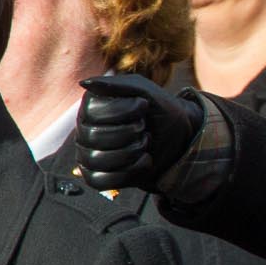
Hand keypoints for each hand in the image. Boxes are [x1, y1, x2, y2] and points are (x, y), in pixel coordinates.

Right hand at [75, 74, 204, 191]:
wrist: (180, 136)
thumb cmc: (160, 110)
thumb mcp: (145, 90)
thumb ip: (117, 85)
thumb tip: (84, 83)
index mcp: (91, 108)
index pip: (92, 113)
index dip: (123, 111)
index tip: (142, 106)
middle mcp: (85, 131)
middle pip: (94, 137)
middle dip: (130, 132)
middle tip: (144, 127)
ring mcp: (89, 155)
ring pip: (96, 160)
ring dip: (131, 152)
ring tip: (145, 142)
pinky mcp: (99, 176)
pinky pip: (101, 181)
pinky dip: (130, 172)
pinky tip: (145, 160)